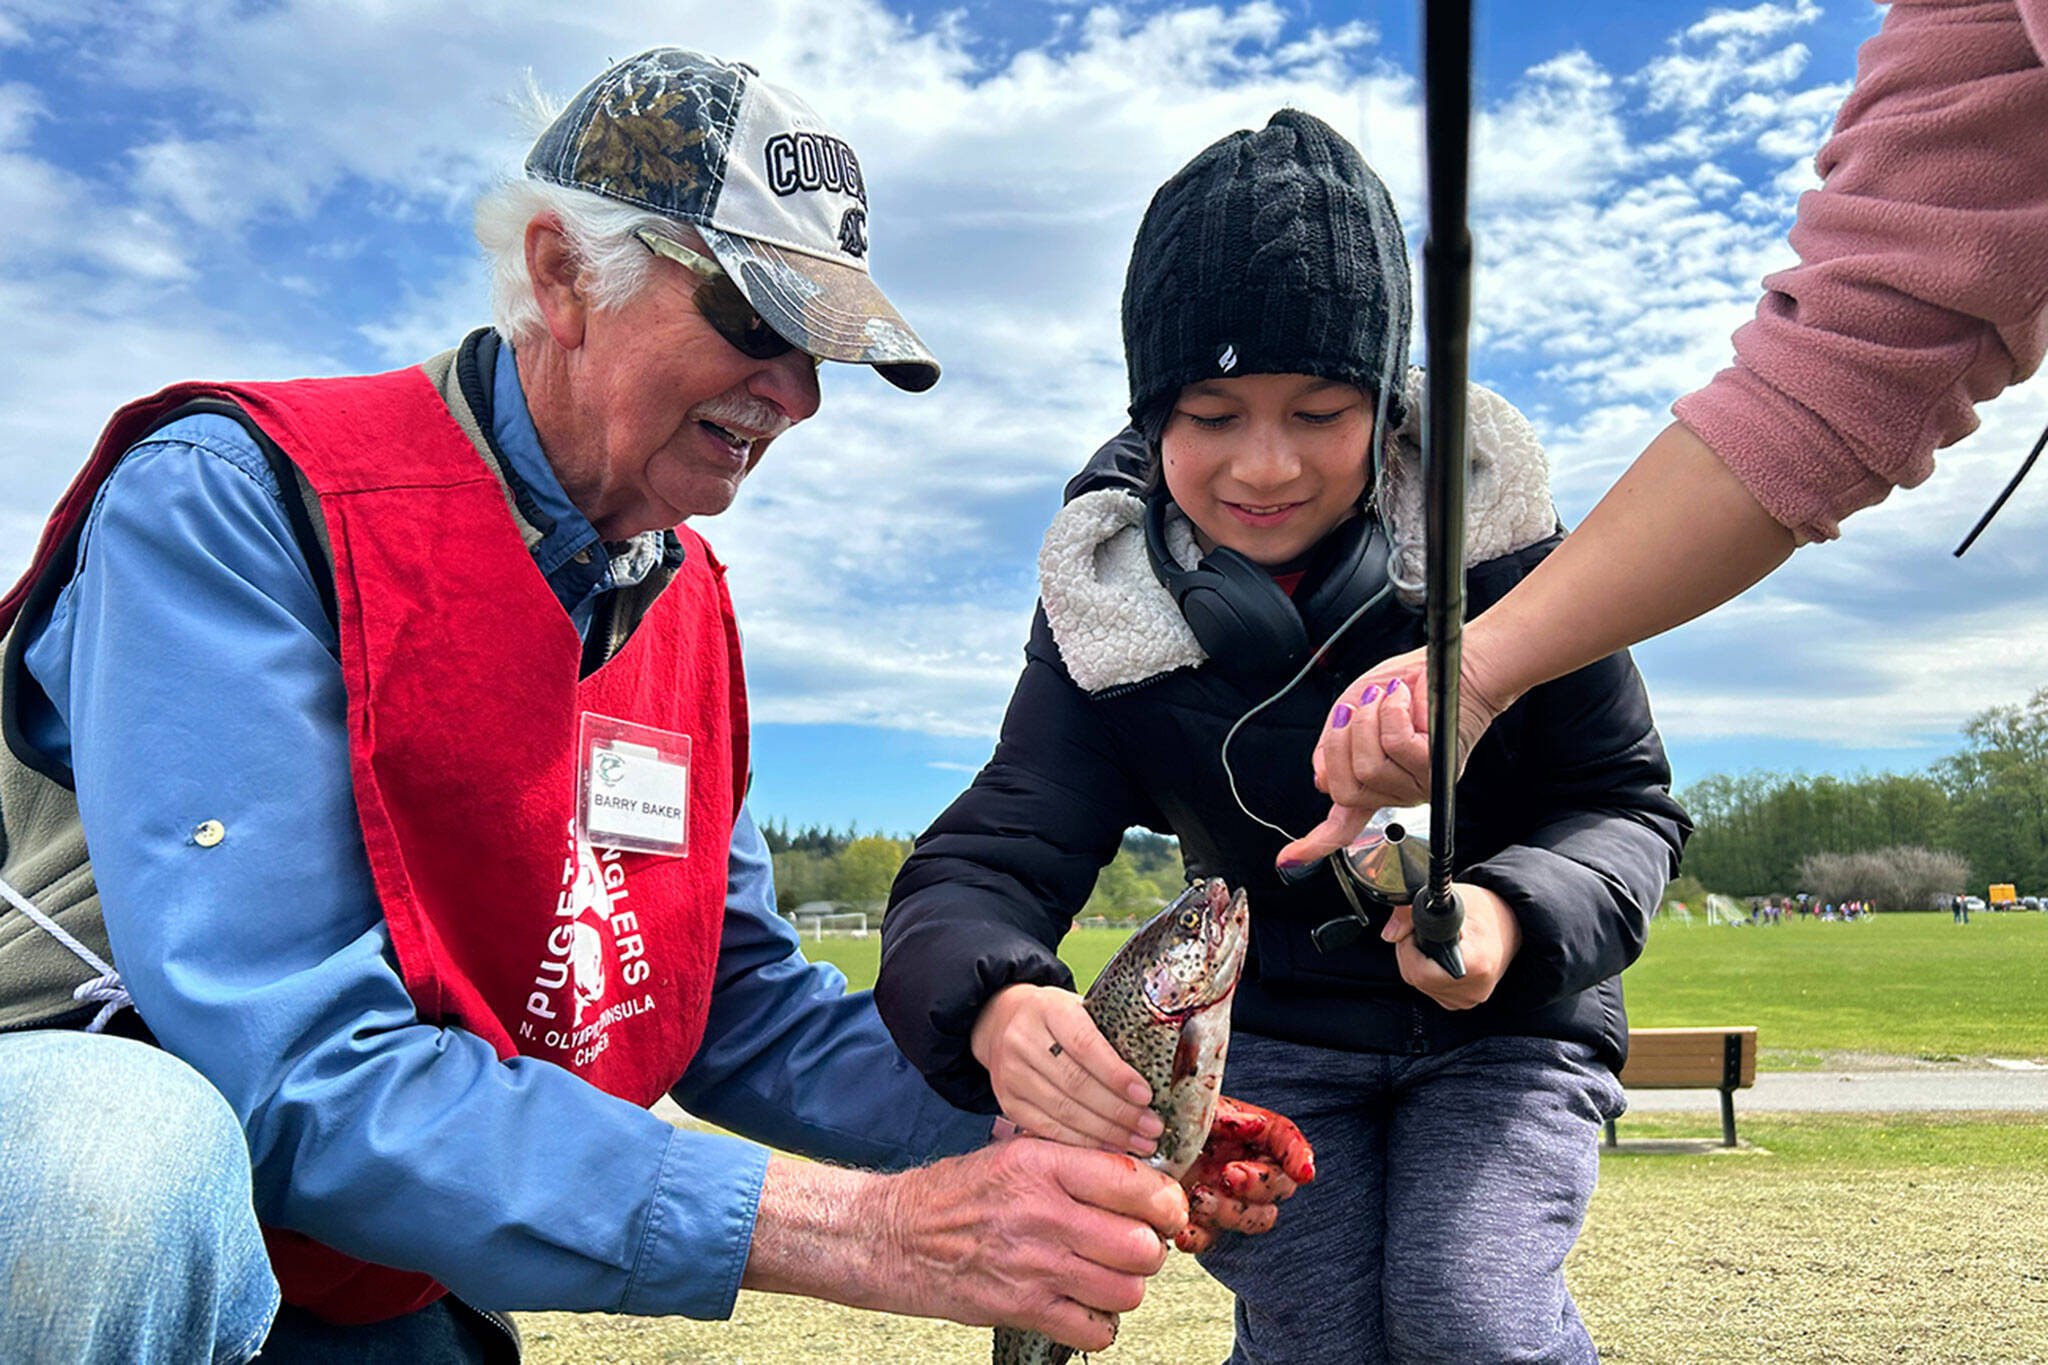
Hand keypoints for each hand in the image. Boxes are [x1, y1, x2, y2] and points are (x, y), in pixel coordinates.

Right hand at [879, 1139, 1185, 1349]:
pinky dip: (1100, 1323)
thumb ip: (1075, 1161)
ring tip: (1109, 1274)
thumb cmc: (959, 1193)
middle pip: (1141, 1246)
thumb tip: (1142, 1174)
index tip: (1165, 1208)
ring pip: (1127, 1291)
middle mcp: (1043, 1214)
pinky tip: (1084, 1304)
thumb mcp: (1015, 1152)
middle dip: (1149, 1249)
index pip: (1136, 1185)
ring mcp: (1034, 1267)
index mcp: (1043, 1164)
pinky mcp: (1022, 1309)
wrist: (896, 1236)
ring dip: (1127, 1286)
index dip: (1165, 1202)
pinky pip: (1096, 1331)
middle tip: (1137, 1245)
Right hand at [972, 983, 1161, 1155]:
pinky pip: (1048, 1129)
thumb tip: (1159, 1069)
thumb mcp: (1078, 1007)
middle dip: (1120, 1111)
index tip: (1146, 1095)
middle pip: (1076, 1084)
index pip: (1084, 1045)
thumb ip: (1108, 1032)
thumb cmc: (1056, 1018)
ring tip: (1139, 1143)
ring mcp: (1011, 1073)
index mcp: (1048, 1009)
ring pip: (1063, 1111)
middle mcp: (1023, 1040)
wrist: (1000, 1022)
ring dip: (1106, 1133)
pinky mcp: (1007, 1101)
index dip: (1116, 1074)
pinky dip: (1081, 1142)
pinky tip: (1108, 1148)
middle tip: (1152, 1127)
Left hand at [1175, 1096, 1316, 1252]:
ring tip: (1200, 1196)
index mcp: (1251, 1133)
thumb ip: (1222, 1117)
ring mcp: (1229, 1198)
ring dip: (1232, 1211)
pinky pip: (1211, 1239)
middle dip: (1259, 1183)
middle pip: (1278, 1187)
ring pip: (1254, 1218)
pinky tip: (1183, 1232)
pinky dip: (1199, 1237)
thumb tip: (1253, 1126)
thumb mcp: (1193, 1109)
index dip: (1299, 1156)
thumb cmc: (1168, 1118)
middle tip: (1231, 1174)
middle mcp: (1248, 1168)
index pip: (1286, 1141)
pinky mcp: (1204, 1223)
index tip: (1303, 1172)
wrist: (1134, 1142)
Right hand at [1274, 648, 1512, 870]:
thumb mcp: (1354, 709)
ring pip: (1367, 768)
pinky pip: (1395, 745)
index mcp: (1374, 783)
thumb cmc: (1407, 686)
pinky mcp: (1433, 769)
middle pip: (1345, 790)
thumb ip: (1331, 744)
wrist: (1457, 668)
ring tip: (1384, 698)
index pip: (1342, 824)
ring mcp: (1415, 786)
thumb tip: (1319, 778)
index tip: (1287, 860)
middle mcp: (1395, 793)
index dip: (1312, 843)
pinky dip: (1391, 712)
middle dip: (1339, 741)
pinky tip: (1401, 699)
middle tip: (1355, 710)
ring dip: (1368, 720)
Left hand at [1380, 882, 1520, 1010]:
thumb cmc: (1483, 909)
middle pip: (1416, 978)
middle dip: (1409, 951)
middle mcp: (1474, 990)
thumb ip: (1412, 912)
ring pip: (1419, 984)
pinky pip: (1428, 989)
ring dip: (1416, 960)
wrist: (1510, 924)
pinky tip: (1437, 955)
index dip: (1409, 947)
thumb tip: (1389, 934)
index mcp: (1476, 965)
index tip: (1416, 929)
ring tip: (1433, 940)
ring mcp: (1468, 1000)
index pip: (1420, 970)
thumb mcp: (1449, 899)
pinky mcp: (1463, 1003)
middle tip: (1421, 930)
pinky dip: (1425, 971)